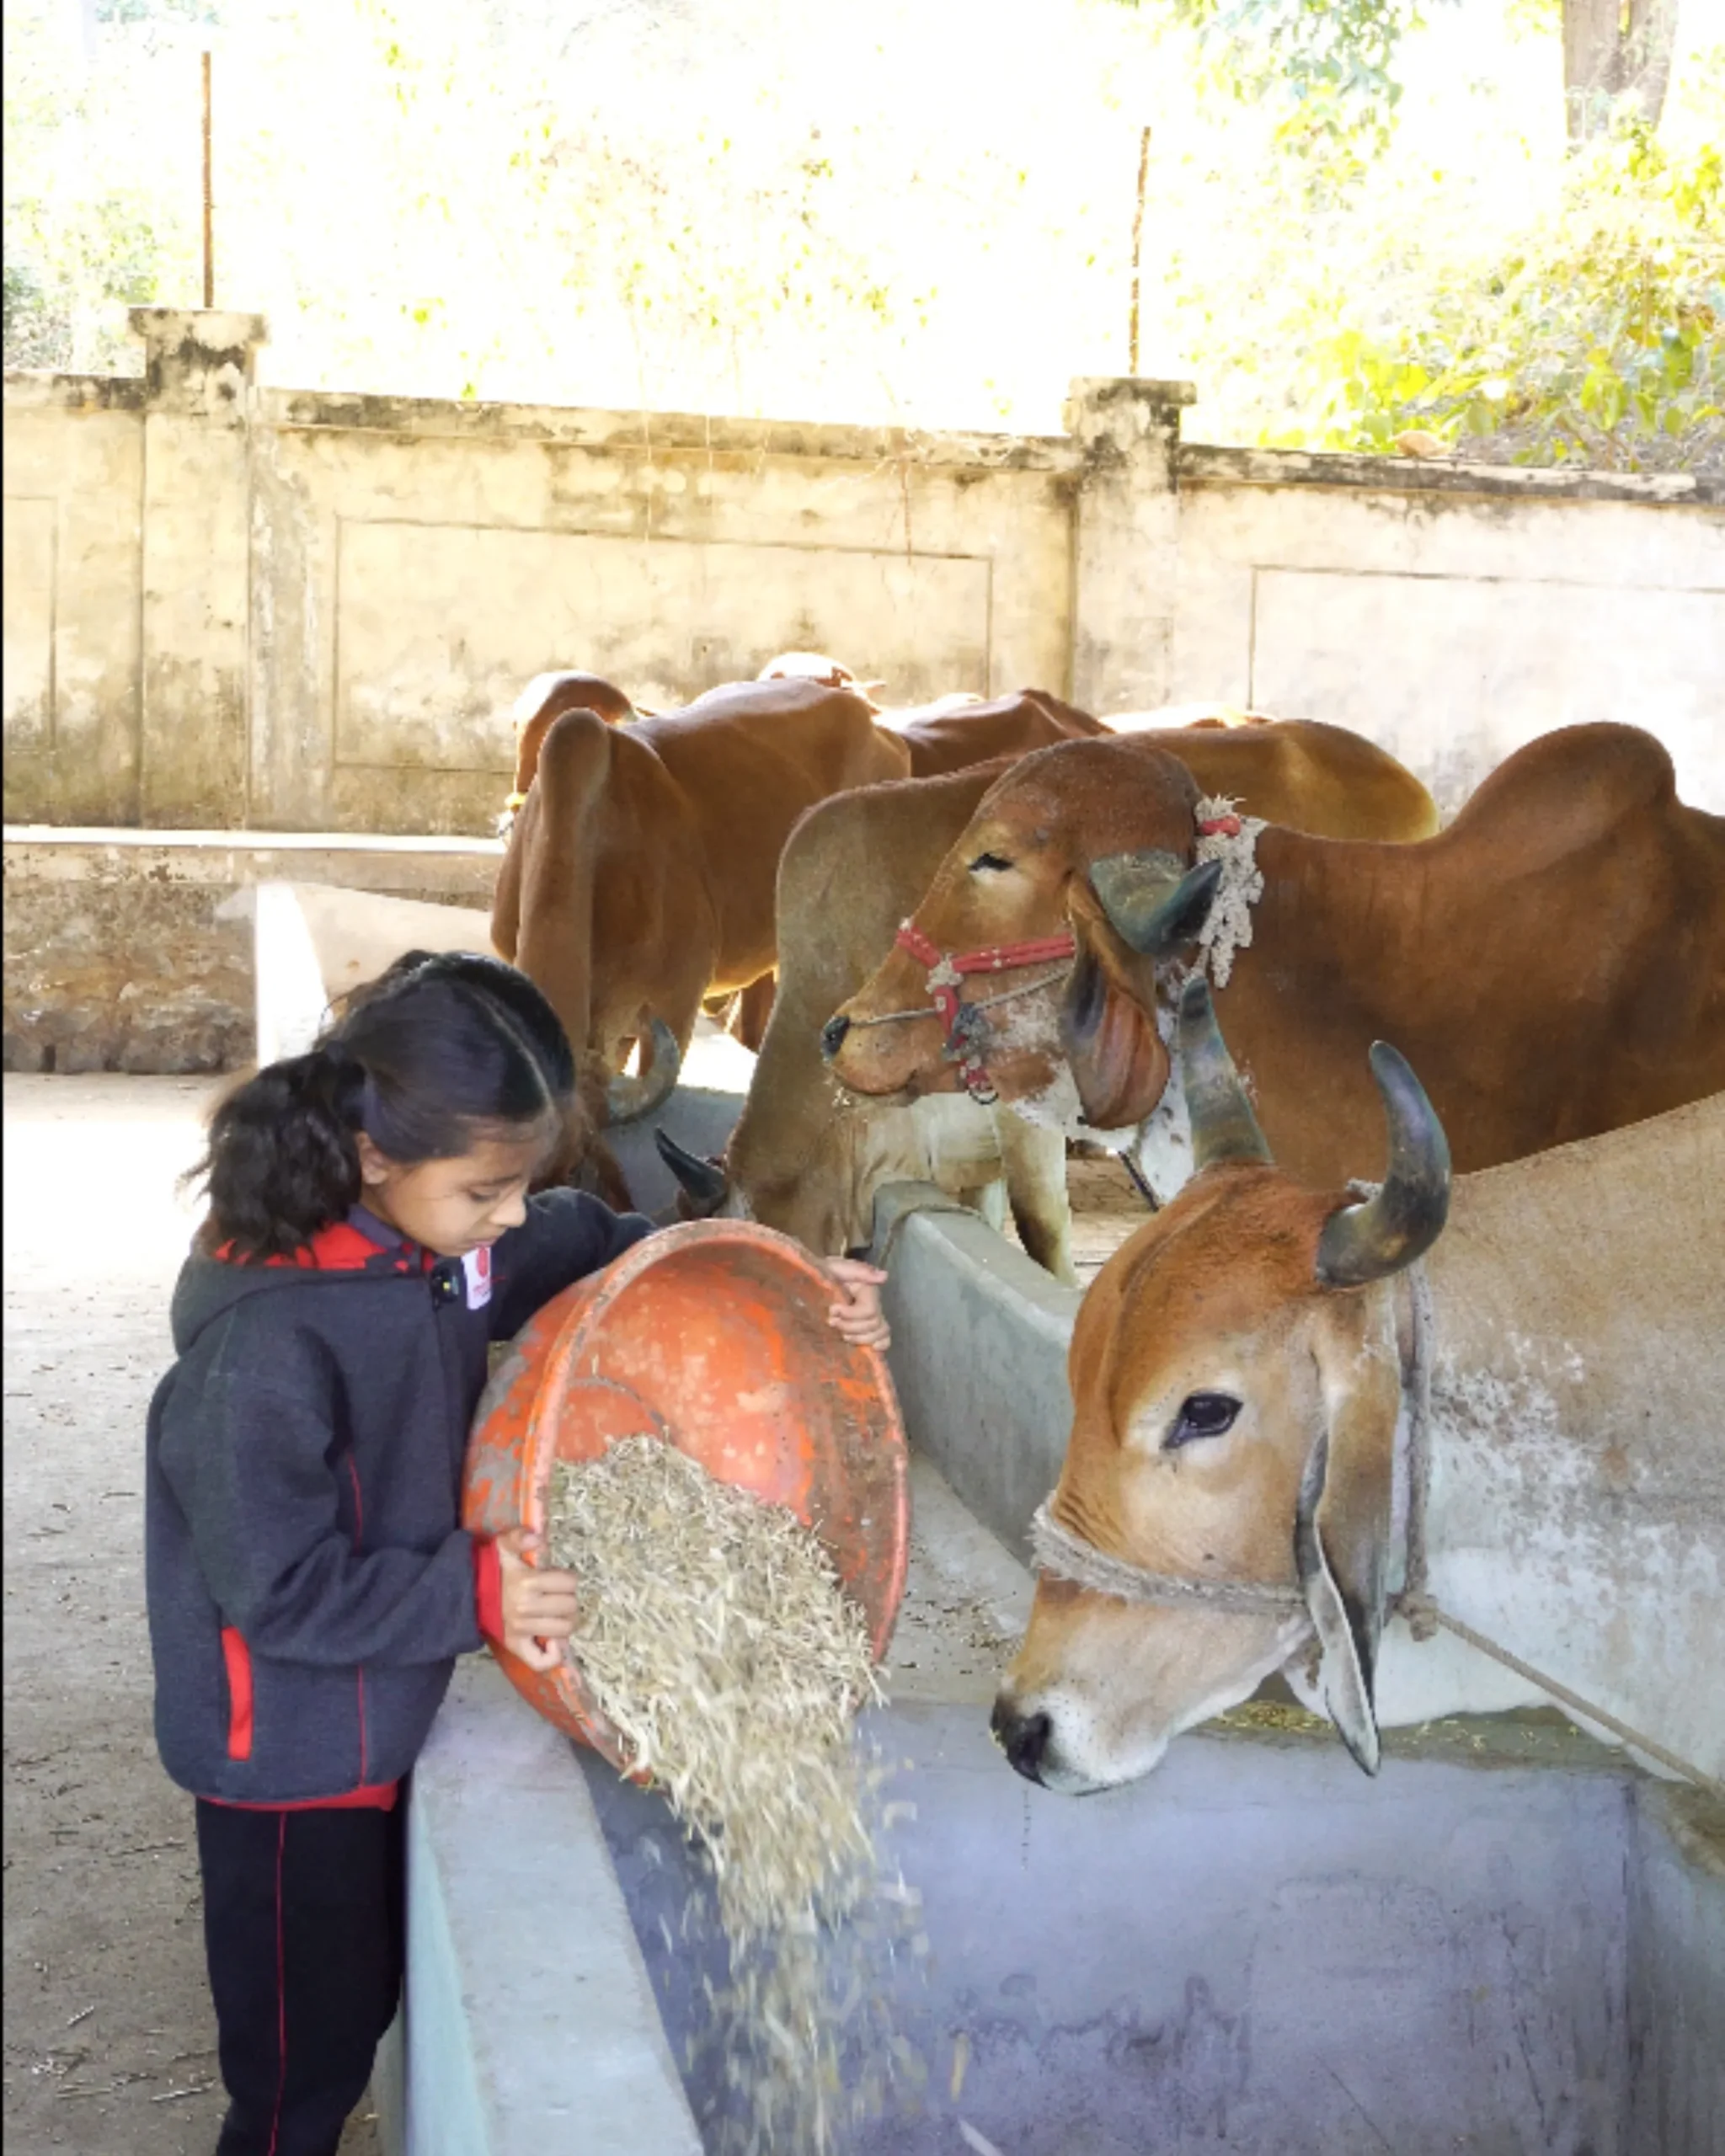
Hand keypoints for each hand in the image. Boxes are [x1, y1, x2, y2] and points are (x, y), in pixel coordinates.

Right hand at [494, 1527, 578, 1673]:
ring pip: (563, 1630)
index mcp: (528, 1582)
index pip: (570, 1582)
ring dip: (565, 1621)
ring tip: (556, 1613)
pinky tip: (553, 1641)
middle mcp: (526, 1608)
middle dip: (568, 1598)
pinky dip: (553, 1654)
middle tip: (558, 1595)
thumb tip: (538, 1539)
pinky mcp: (515, 1646)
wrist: (467, 1591)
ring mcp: (521, 1630)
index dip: (568, 1579)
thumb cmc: (491, 1568)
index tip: (558, 1578)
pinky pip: (540, 1660)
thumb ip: (520, 1537)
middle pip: (570, 1606)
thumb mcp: (503, 1545)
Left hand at [819, 1257, 890, 1351]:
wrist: (812, 1281)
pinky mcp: (866, 1328)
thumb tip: (884, 1276)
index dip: (851, 1314)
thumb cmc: (823, 1273)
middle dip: (851, 1326)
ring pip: (879, 1333)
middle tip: (831, 1322)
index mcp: (867, 1290)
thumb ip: (860, 1271)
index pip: (869, 1310)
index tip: (832, 1309)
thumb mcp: (836, 1266)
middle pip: (873, 1324)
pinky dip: (880, 1345)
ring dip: (859, 1338)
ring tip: (842, 1335)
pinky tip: (871, 1349)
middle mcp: (873, 1303)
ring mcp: (871, 1317)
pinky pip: (884, 1339)